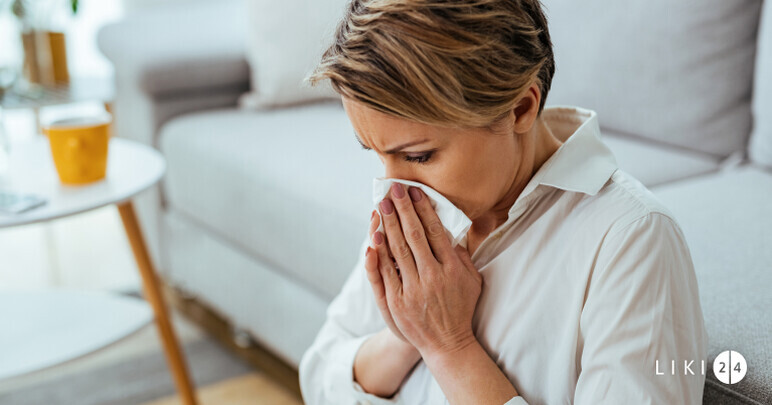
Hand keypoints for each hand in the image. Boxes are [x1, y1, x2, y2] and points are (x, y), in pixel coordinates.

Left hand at [367, 183, 482, 358]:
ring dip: (388, 225)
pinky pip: (385, 272)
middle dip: (402, 210)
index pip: (435, 231)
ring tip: (380, 206)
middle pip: (414, 236)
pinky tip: (374, 237)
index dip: (424, 210)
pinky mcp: (397, 302)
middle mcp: (432, 277)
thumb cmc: (460, 308)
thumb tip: (450, 230)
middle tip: (393, 190)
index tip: (415, 192)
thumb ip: (462, 256)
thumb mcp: (472, 280)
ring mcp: (413, 289)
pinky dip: (378, 254)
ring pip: (397, 250)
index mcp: (452, 268)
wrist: (447, 343)